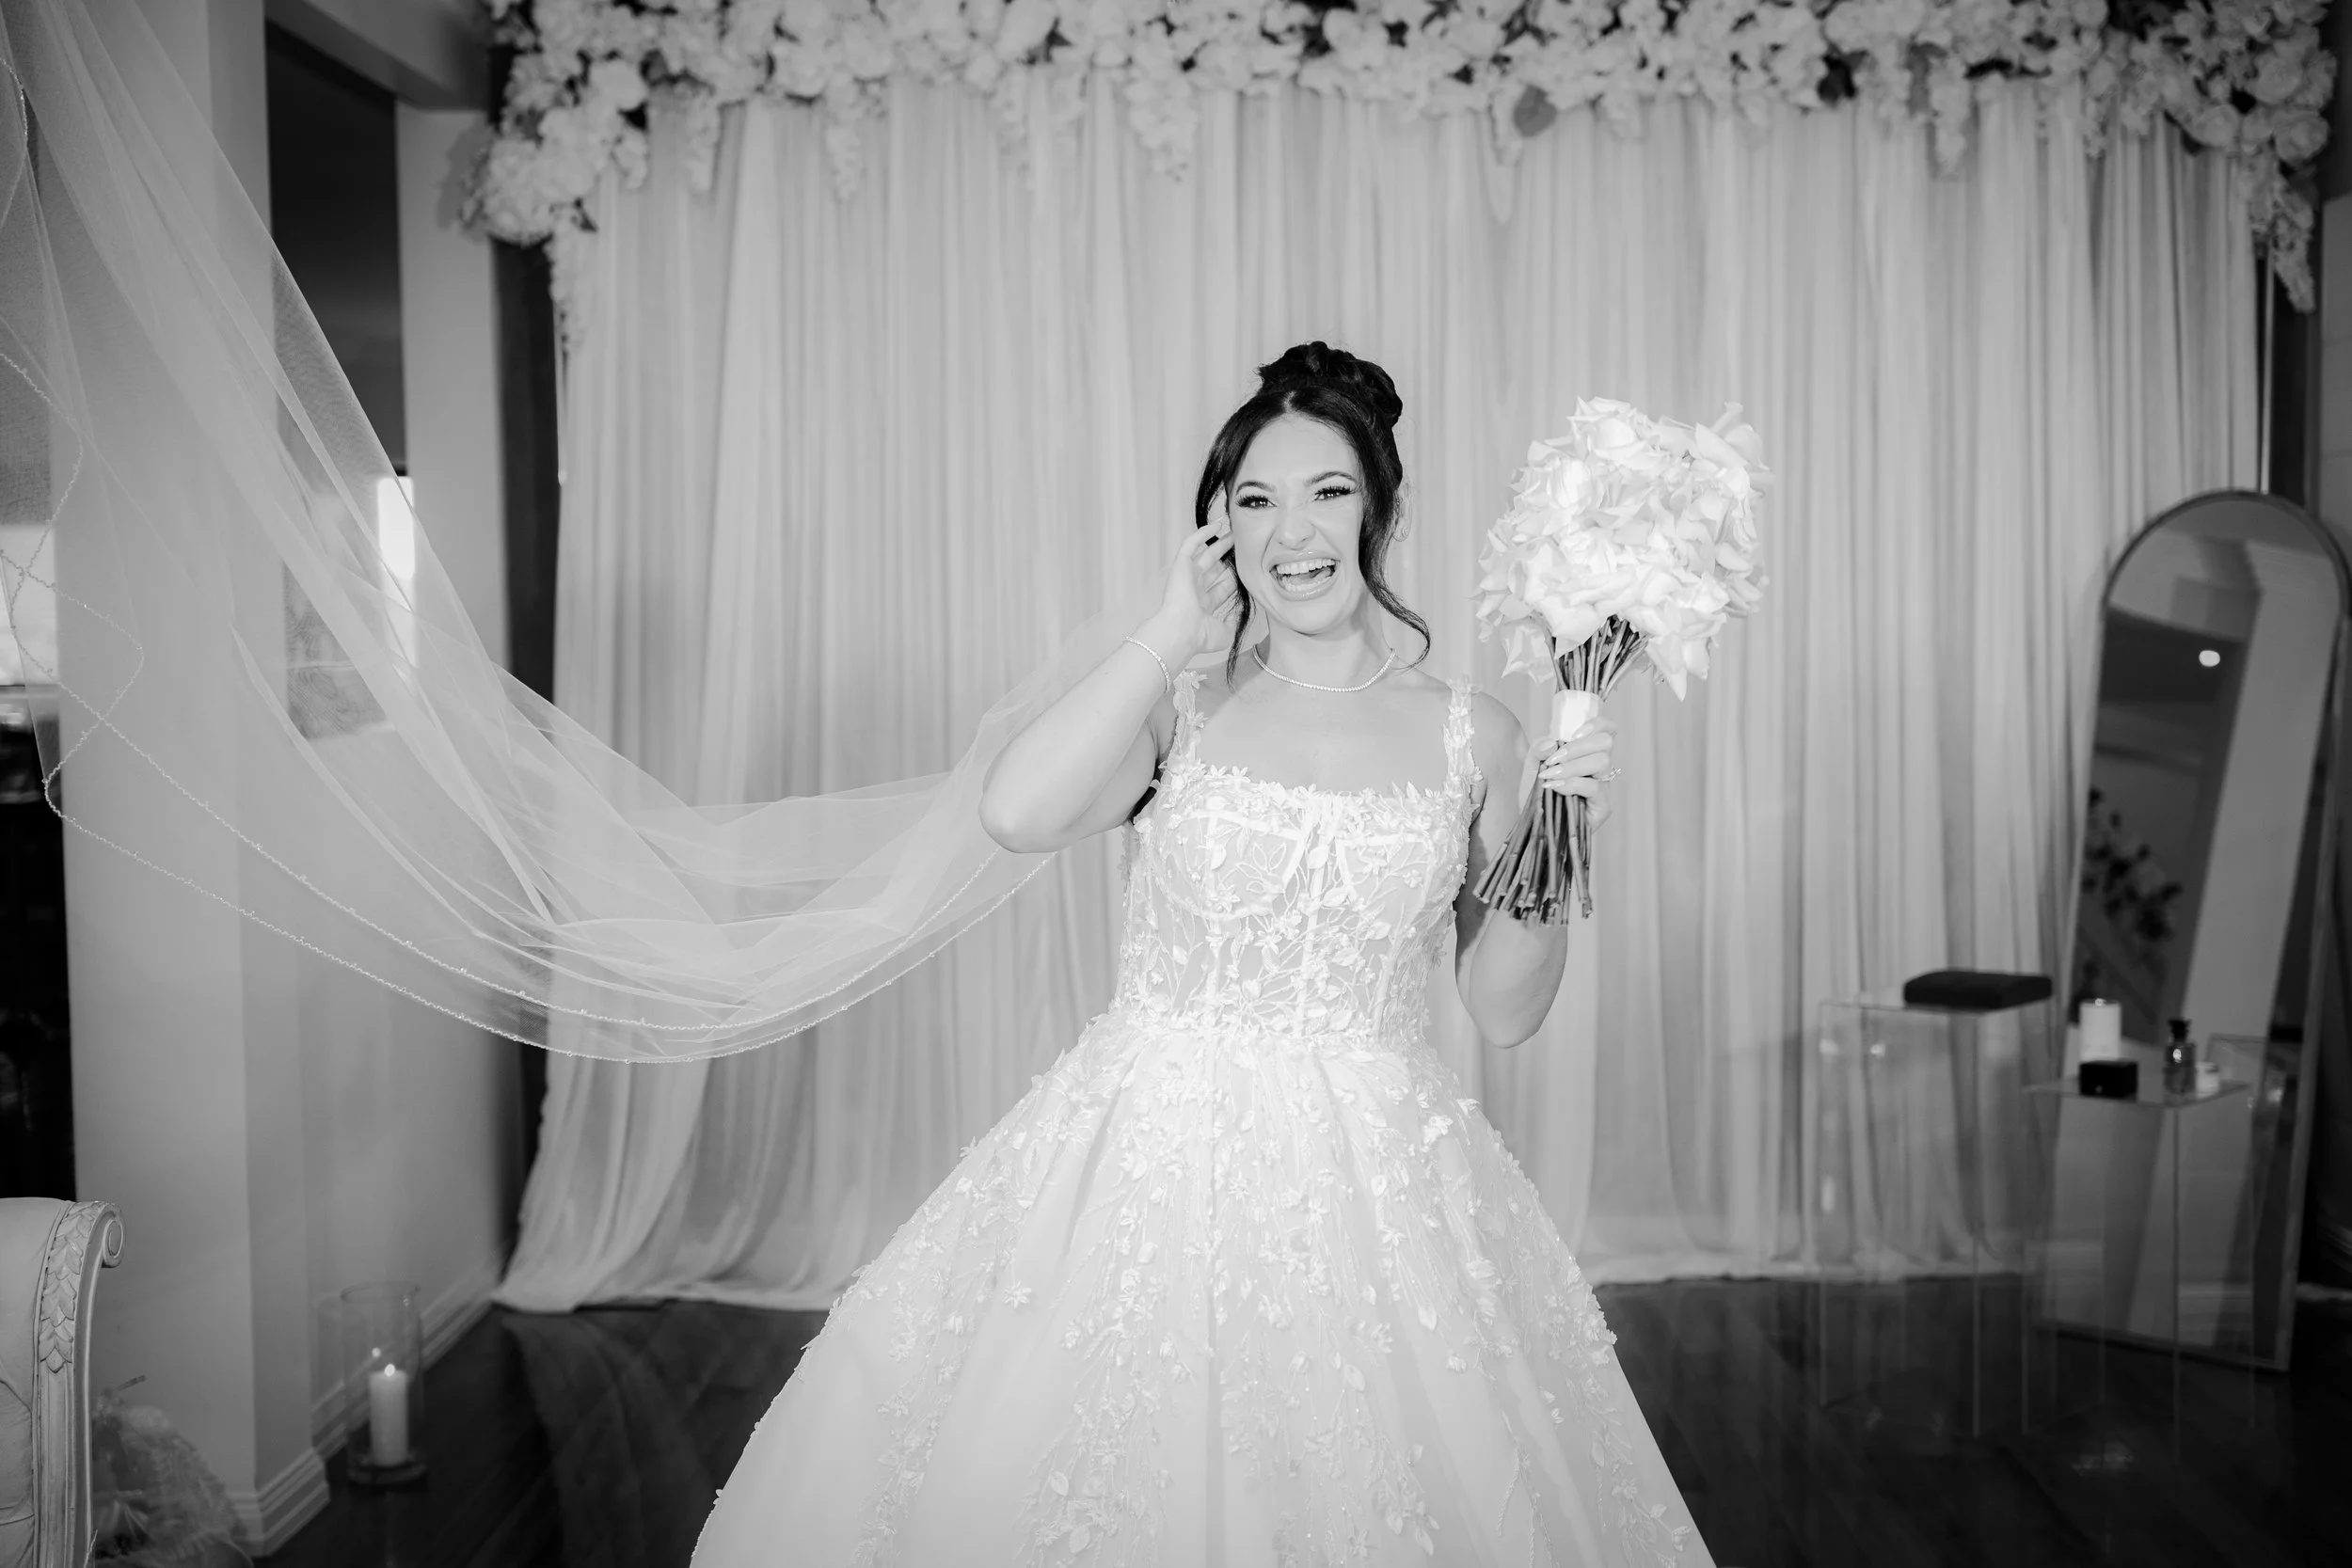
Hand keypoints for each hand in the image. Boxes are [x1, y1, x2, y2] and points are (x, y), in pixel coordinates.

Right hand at [1148, 494, 1241, 663]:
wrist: (1181, 631)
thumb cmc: (1200, 636)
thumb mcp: (1225, 632)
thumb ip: (1234, 621)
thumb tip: (1241, 612)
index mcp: (1204, 606)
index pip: (1223, 587)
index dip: (1235, 576)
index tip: (1249, 566)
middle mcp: (1195, 590)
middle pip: (1215, 568)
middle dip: (1228, 556)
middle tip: (1242, 544)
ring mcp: (1187, 576)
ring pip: (1205, 553)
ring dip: (1219, 542)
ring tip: (1233, 530)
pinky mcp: (1181, 565)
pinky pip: (1191, 544)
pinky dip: (1203, 533)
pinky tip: (1217, 524)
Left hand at [1518, 718, 1617, 828]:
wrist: (1532, 824)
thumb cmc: (1535, 794)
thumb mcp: (1530, 767)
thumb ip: (1538, 749)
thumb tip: (1552, 742)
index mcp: (1586, 753)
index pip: (1606, 729)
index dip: (1596, 724)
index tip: (1572, 734)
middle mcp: (1599, 767)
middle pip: (1605, 741)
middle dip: (1577, 747)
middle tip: (1554, 759)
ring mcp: (1604, 786)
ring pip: (1602, 761)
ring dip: (1572, 766)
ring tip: (1550, 775)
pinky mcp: (1604, 806)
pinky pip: (1594, 787)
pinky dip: (1571, 784)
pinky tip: (1555, 788)